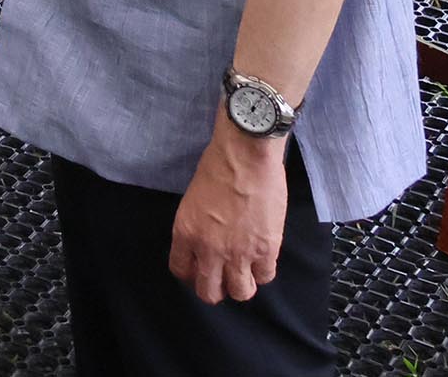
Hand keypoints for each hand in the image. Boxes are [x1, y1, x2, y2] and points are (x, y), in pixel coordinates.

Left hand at [170, 120, 287, 304]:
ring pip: (240, 292)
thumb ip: (197, 227)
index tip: (199, 270)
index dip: (192, 274)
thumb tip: (206, 243)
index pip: (181, 271)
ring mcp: (239, 253)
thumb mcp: (193, 200)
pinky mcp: (266, 250)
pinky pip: (265, 276)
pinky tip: (262, 258)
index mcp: (185, 233)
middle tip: (223, 277)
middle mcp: (209, 249)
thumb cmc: (218, 166)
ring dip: (241, 285)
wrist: (245, 155)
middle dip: (215, 289)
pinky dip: (263, 271)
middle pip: (209, 292)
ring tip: (245, 271)